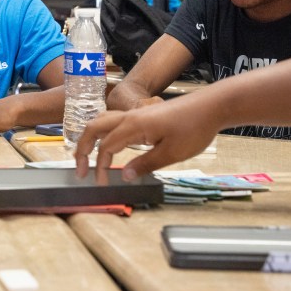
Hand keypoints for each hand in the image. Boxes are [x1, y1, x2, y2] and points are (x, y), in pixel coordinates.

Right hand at [73, 105, 218, 184]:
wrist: (211, 106)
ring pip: (103, 121)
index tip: (101, 183)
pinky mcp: (144, 115)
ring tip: (88, 156)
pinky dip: (104, 133)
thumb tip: (123, 175)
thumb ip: (144, 164)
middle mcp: (129, 117)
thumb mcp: (171, 153)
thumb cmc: (193, 129)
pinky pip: (115, 121)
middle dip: (83, 148)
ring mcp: (136, 114)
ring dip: (92, 138)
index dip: (99, 166)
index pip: (105, 147)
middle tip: (80, 169)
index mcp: (133, 126)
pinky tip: (111, 145)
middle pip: (94, 128)